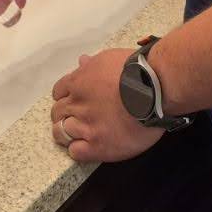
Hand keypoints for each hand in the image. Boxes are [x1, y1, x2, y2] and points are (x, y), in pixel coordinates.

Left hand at [49, 49, 163, 163]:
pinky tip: (89, 146)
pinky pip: (75, 152)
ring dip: (67, 133)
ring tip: (80, 134)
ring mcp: (86, 126)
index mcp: (78, 82)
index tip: (74, 101)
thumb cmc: (136, 71)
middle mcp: (77, 104)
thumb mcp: (110, 59)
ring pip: (60, 133)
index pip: (58, 92)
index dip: (65, 98)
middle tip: (77, 118)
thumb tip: (81, 61)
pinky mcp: (97, 145)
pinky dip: (78, 149)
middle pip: (57, 113)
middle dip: (63, 115)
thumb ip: (92, 64)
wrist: (155, 89)